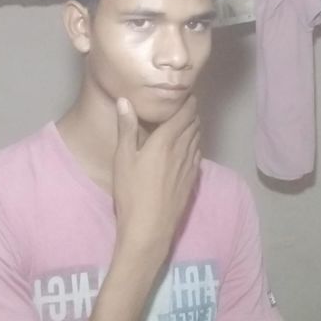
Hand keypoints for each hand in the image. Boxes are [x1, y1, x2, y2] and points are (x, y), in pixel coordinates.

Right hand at [112, 95, 200, 260]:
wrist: (149, 228)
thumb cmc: (131, 191)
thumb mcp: (123, 158)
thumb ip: (126, 127)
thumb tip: (125, 100)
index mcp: (165, 140)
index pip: (184, 114)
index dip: (188, 101)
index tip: (186, 93)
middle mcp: (182, 149)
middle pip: (194, 124)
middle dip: (192, 112)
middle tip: (186, 104)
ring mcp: (190, 166)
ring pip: (198, 138)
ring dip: (195, 127)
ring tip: (189, 121)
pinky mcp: (192, 180)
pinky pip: (198, 154)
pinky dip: (195, 144)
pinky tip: (189, 146)